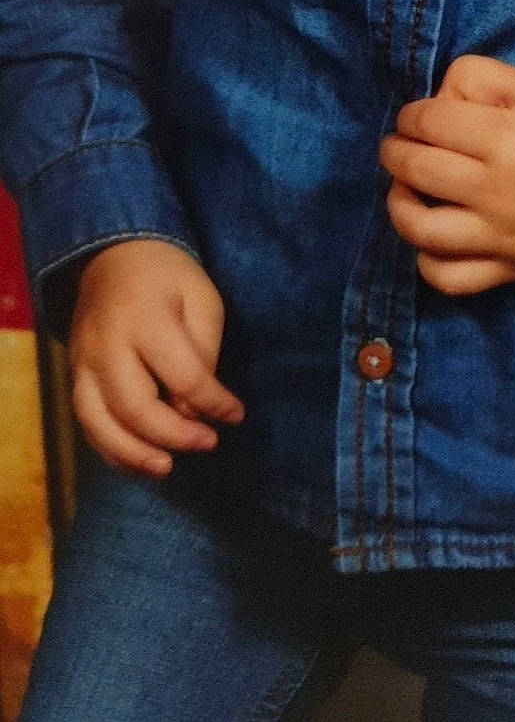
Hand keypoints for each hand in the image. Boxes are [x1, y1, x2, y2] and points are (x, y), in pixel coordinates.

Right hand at [67, 238, 244, 477]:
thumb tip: (196, 410)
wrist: (112, 253)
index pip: (182, 375)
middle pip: (135, 406)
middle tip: (207, 444)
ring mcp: (83, 362)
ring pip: (100, 423)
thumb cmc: (168, 277)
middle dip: (173, 435)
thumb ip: (203, 352)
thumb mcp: (201, 298)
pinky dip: (111, 449)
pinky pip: (86, 423)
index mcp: (145, 317)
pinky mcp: (73, 375)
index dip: (212, 402)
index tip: (235, 415)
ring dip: (133, 455)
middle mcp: (107, 344)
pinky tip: (138, 461)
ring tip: (166, 469)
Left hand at [379, 53, 514, 294]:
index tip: (415, 117)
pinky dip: (427, 260)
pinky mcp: (513, 269)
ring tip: (405, 189)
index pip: (428, 122)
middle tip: (398, 145)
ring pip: (422, 231)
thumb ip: (479, 79)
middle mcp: (499, 192)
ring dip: (399, 204)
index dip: (411, 114)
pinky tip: (432, 237)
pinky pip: (451, 279)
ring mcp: (504, 237)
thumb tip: (434, 101)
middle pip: (416, 169)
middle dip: (395, 150)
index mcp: (506, 137)